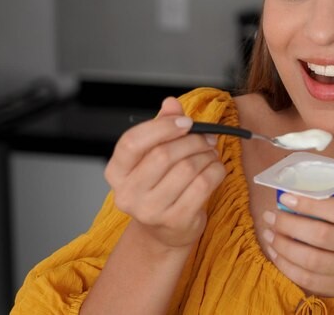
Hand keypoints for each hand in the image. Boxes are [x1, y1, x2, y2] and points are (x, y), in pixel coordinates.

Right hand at [104, 97, 226, 248]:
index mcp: (117, 172)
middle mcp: (127, 194)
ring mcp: (150, 211)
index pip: (132, 142)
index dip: (161, 127)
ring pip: (187, 168)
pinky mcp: (175, 221)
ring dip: (206, 155)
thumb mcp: (155, 155)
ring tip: (210, 153)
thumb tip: (170, 103)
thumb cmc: (161, 186)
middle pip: (163, 154)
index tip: (186, 123)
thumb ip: (161, 127)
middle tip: (206, 138)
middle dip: (192, 141)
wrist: (167, 230)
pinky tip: (215, 168)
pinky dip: (216, 170)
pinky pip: (204, 184)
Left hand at [260, 194, 333, 312]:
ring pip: (311, 260)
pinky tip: (278, 255)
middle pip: (321, 236)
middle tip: (272, 216)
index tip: (287, 198)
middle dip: (289, 225)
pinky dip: (289, 267)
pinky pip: (311, 281)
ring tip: (270, 234)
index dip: (310, 204)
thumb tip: (304, 199)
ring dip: (284, 246)